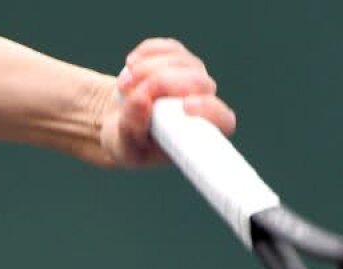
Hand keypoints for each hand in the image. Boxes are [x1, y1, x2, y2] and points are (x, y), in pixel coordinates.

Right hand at [100, 38, 236, 166]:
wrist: (119, 122)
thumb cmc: (129, 143)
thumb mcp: (125, 147)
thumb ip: (132, 130)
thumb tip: (142, 101)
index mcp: (199, 133)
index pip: (223, 120)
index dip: (210, 110)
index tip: (185, 107)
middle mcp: (203, 101)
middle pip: (196, 81)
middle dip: (158, 81)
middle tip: (126, 89)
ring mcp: (193, 75)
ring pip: (178, 60)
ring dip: (144, 69)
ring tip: (123, 86)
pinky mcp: (178, 57)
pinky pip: (166, 47)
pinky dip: (144, 53)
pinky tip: (130, 65)